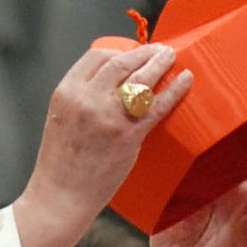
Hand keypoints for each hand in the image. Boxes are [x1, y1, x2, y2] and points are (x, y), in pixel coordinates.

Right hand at [13, 42, 191, 246]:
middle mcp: (86, 98)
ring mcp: (108, 116)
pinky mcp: (127, 135)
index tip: (135, 53)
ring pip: (141, 78)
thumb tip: (112, 85)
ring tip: (172, 57)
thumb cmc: (62, 163)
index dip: (120, 51)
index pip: (97, 56)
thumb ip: (83, 99)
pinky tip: (186, 79)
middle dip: (145, 52)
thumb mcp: (62, 119)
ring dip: (161, 63)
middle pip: (122, 61)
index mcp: (67, 91)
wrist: (60, 196)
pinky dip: (175, 89)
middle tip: (161, 50)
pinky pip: (157, 105)